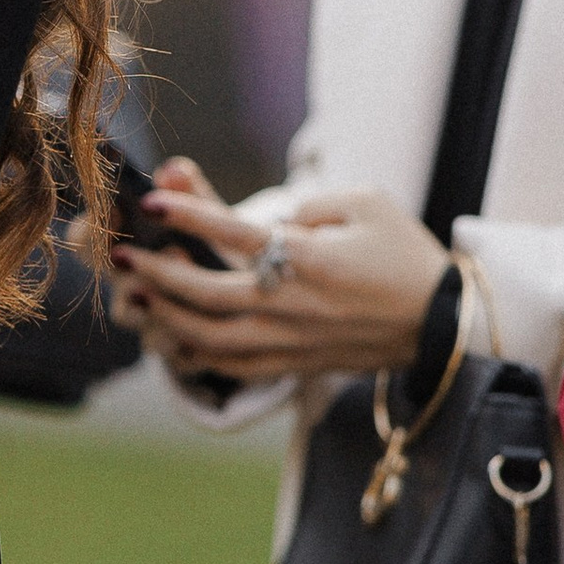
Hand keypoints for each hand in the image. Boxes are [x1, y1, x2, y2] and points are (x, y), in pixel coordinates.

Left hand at [111, 162, 450, 382]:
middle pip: (205, 291)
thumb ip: (311, 204)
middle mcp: (293, 303)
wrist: (443, 322)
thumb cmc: (406, 255)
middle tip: (120, 251)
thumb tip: (270, 219)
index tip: (151, 199)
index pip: (233, 232)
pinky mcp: (294, 363)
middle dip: (155, 270)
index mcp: (310, 259)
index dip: (187, 213)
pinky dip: (194, 351)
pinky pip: (231, 364)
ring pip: (209, 335)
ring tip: (134, 291)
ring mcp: (290, 339)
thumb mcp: (368, 203)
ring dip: (165, 314)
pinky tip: (169, 335)